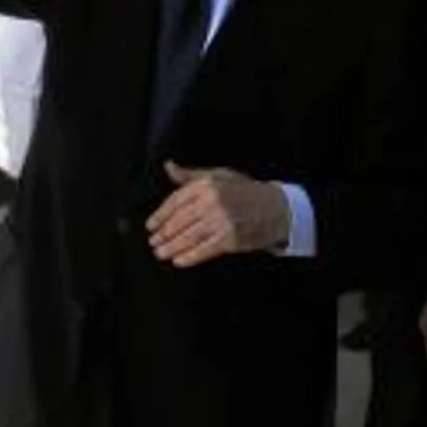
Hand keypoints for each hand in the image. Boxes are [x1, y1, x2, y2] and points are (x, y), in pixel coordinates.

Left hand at [146, 162, 291, 267]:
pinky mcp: (230, 239)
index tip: (150, 226)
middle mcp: (212, 202)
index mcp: (206, 185)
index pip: (176, 201)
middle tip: (154, 242)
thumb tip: (168, 166)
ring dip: (172, 247)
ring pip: (189, 237)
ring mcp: (221, 222)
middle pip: (180, 221)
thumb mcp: (218, 176)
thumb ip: (190, 175)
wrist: (276, 208)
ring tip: (161, 252)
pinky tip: (179, 260)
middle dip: (164, 234)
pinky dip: (190, 256)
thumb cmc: (244, 190)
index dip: (160, 215)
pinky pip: (205, 250)